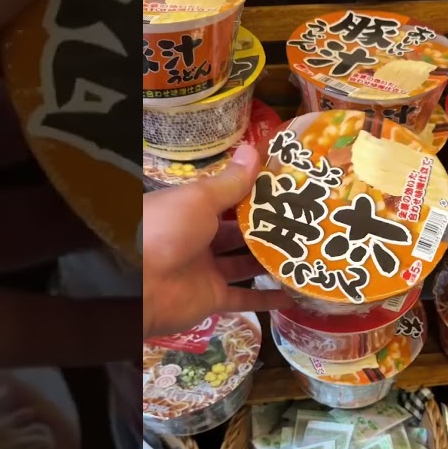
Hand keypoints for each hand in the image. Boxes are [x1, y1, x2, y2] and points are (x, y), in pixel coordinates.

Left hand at [142, 144, 291, 337]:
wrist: (140, 285)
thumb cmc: (167, 230)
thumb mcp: (199, 199)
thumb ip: (230, 182)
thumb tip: (254, 149)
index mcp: (190, 210)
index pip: (227, 198)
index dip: (254, 192)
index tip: (287, 187)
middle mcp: (198, 238)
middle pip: (239, 231)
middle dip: (268, 227)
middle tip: (306, 220)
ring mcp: (206, 270)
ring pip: (244, 264)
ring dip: (271, 259)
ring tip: (307, 251)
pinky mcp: (212, 298)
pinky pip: (244, 298)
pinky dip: (267, 299)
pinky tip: (293, 293)